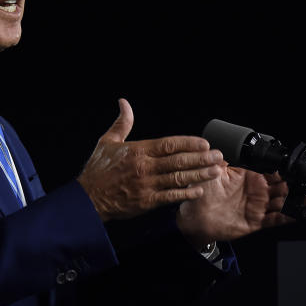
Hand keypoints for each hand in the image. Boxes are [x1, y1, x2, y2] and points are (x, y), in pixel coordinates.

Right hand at [77, 99, 224, 220]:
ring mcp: (147, 185)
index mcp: (138, 150)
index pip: (169, 144)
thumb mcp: (108, 141)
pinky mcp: (146, 202)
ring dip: (199, 174)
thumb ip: (122, 123)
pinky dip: (185, 193)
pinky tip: (199, 190)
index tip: (204, 143)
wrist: (87, 198)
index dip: (189, 143)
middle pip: (178, 160)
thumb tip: (124, 103)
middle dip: (201, 158)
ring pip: (178, 178)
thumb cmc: (98, 170)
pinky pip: (170, 197)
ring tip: (215, 171)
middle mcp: (145, 167)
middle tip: (218, 156)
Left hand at [176, 168, 305, 245]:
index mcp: (249, 176)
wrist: (195, 217)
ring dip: (299, 200)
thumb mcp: (212, 170)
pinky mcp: (256, 221)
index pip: (272, 170)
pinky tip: (299, 213)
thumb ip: (222, 157)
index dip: (285, 169)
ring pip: (283, 202)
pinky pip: (275, 219)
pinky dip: (288, 217)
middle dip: (299, 183)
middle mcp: (257, 191)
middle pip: (283, 186)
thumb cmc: (201, 193)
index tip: (297, 166)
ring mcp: (258, 206)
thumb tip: (227, 142)